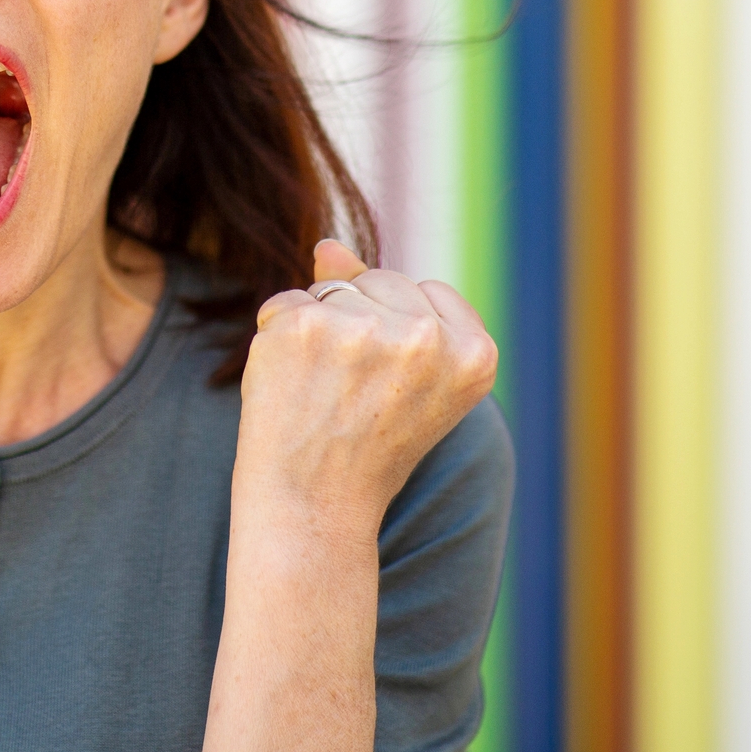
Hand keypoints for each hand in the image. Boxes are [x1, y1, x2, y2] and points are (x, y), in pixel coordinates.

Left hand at [235, 240, 497, 534]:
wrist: (313, 508)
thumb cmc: (362, 449)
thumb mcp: (402, 379)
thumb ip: (381, 303)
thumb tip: (327, 244)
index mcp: (474, 353)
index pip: (423, 290)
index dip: (394, 332)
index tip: (388, 387)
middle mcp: (427, 337)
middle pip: (377, 281)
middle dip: (355, 323)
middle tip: (352, 397)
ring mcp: (364, 328)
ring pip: (327, 290)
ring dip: (314, 330)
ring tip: (323, 393)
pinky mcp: (306, 326)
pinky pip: (283, 305)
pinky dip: (276, 340)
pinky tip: (289, 387)